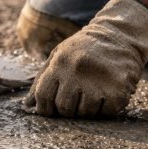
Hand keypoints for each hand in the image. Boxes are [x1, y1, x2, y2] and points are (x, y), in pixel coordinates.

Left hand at [22, 0, 147, 117]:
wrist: (121, 35)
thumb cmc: (84, 48)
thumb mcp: (59, 55)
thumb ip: (42, 79)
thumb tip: (27, 106)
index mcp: (60, 64)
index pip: (43, 96)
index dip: (45, 108)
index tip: (51, 109)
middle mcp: (76, 73)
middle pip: (64, 108)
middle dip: (68, 108)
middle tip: (77, 98)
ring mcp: (98, 82)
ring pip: (85, 113)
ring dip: (88, 107)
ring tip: (94, 91)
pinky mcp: (118, 91)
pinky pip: (106, 112)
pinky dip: (106, 107)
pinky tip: (108, 92)